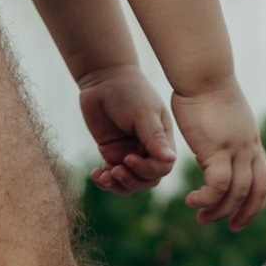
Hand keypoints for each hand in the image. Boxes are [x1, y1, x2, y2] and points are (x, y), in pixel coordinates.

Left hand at [79, 66, 177, 195]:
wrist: (104, 80)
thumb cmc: (129, 91)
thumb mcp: (143, 113)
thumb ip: (154, 137)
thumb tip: (170, 159)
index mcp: (162, 141)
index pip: (161, 168)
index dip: (146, 170)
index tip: (128, 157)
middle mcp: (148, 151)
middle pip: (146, 181)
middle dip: (131, 181)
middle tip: (115, 170)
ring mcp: (130, 153)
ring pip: (129, 183)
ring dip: (117, 185)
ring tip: (103, 176)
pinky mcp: (112, 154)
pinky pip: (111, 176)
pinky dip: (104, 180)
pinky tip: (96, 175)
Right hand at [172, 83, 265, 230]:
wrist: (203, 74)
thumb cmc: (204, 91)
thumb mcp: (222, 118)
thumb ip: (224, 136)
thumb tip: (216, 145)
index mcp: (252, 142)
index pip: (263, 181)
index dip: (255, 203)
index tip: (240, 217)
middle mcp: (250, 148)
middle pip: (256, 192)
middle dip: (243, 214)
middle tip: (227, 227)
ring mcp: (236, 149)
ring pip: (236, 192)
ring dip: (219, 210)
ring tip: (201, 216)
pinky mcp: (218, 148)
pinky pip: (217, 184)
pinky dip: (206, 198)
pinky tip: (192, 200)